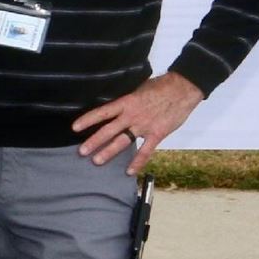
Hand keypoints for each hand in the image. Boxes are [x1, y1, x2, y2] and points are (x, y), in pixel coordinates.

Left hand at [72, 72, 202, 173]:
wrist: (184, 89)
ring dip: (109, 152)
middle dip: (94, 141)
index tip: (75, 128)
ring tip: (96, 161)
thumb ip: (127, 101)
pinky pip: (145, 150)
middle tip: (81, 152)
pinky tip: (129, 172)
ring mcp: (144, 126)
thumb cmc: (161, 87)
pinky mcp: (157, 134)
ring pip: (123, 141)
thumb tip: (115, 108)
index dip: (88, 119)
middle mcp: (132, 116)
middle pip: (109, 130)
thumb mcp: (138, 90)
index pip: (103, 112)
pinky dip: (138, 162)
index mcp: (127, 102)